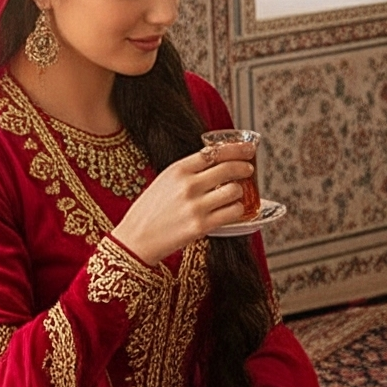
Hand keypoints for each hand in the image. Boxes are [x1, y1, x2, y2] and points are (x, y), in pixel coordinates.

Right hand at [112, 142, 256, 265]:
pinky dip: (238, 210)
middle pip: (228, 169)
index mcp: (178, 170)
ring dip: (240, 192)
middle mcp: (188, 185)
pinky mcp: (201, 226)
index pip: (214, 152)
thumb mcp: (165, 180)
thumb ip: (190, 171)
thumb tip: (220, 162)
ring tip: (235, 195)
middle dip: (244, 167)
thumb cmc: (152, 209)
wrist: (137, 238)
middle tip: (249, 169)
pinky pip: (233, 213)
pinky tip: (233, 210)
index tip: (249, 148)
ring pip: (235, 191)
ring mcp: (196, 206)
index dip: (236, 149)